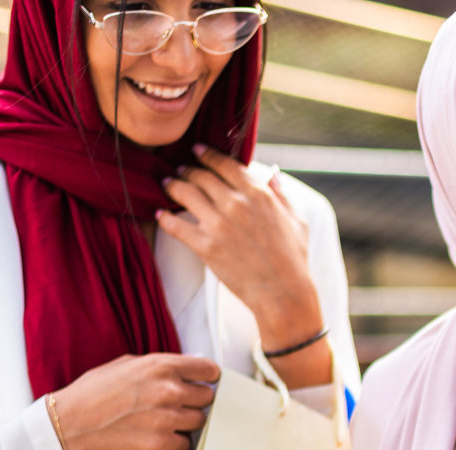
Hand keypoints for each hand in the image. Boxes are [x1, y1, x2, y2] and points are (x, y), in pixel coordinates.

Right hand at [50, 352, 218, 449]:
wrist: (71, 422)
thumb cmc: (95, 391)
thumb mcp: (127, 365)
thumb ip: (160, 367)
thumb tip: (185, 371)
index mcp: (162, 366)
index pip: (209, 370)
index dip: (208, 378)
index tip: (205, 383)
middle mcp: (169, 391)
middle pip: (207, 398)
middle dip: (195, 401)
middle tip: (178, 405)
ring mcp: (167, 419)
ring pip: (199, 421)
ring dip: (186, 423)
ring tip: (164, 421)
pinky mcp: (161, 444)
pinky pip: (186, 444)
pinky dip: (176, 442)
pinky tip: (158, 436)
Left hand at [158, 146, 324, 356]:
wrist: (283, 293)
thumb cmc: (293, 258)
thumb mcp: (296, 220)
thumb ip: (281, 195)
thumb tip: (273, 174)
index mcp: (258, 194)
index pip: (226, 164)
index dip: (208, 154)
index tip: (197, 151)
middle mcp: (236, 204)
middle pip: (201, 176)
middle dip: (188, 170)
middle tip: (181, 170)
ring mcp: (219, 225)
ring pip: (185, 193)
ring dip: (173, 186)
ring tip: (168, 184)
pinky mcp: (205, 246)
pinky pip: (175, 225)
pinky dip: (164, 217)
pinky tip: (160, 214)